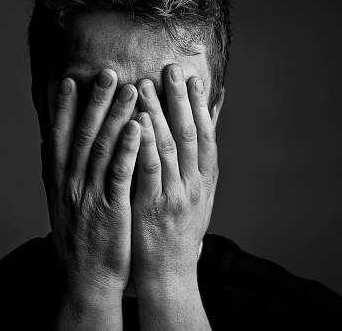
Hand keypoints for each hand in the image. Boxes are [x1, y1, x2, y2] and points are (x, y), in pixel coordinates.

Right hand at [49, 69, 139, 328]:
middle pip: (82, 135)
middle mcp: (70, 184)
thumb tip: (47, 142)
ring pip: (102, 148)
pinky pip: (119, 174)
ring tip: (131, 88)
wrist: (85, 279)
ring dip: (116, 116)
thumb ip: (55, 172)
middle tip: (107, 72)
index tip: (70, 80)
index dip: (63, 108)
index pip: (58, 137)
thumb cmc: (77, 240)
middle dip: (94, 102)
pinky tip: (138, 127)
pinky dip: (127, 148)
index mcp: (58, 181)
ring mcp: (89, 196)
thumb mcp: (58, 204)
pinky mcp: (110, 210)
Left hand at [132, 64, 215, 328]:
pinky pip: (150, 169)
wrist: (171, 273)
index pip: (206, 134)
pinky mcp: (154, 206)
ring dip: (157, 113)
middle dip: (180, 99)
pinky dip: (144, 143)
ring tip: (144, 86)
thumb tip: (199, 140)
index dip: (200, 104)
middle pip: (190, 133)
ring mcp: (176, 194)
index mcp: (205, 180)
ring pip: (169, 146)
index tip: (193, 76)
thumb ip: (196, 167)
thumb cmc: (178, 232)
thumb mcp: (195, 198)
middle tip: (170, 69)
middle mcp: (195, 183)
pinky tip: (134, 122)